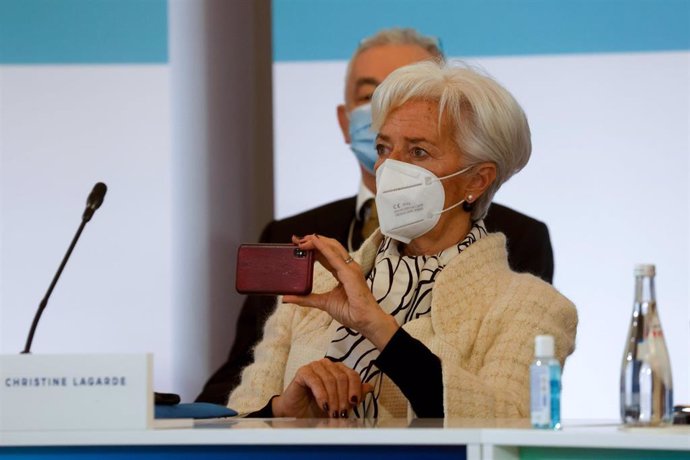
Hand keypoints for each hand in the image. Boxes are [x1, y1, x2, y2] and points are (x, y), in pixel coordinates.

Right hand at [272, 358, 372, 417]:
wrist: (297, 413)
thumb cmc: (318, 407)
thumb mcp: (340, 404)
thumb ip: (354, 395)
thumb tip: (370, 387)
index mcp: (338, 369)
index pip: (353, 375)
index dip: (355, 390)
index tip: (354, 404)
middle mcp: (328, 364)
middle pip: (342, 378)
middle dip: (343, 398)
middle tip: (341, 413)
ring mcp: (315, 366)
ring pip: (331, 379)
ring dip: (333, 399)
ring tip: (333, 413)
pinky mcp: (304, 371)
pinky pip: (316, 381)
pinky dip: (322, 395)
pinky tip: (324, 406)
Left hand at [283, 234, 398, 347]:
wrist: (364, 321)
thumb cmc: (351, 312)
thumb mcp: (323, 302)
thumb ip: (305, 299)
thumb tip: (286, 298)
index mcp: (342, 272)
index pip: (326, 255)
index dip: (313, 248)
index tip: (298, 244)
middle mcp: (347, 267)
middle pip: (329, 247)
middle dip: (313, 240)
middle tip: (297, 239)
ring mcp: (350, 268)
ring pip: (332, 247)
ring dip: (316, 241)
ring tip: (302, 240)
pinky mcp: (350, 272)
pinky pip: (334, 256)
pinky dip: (323, 247)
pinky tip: (314, 242)